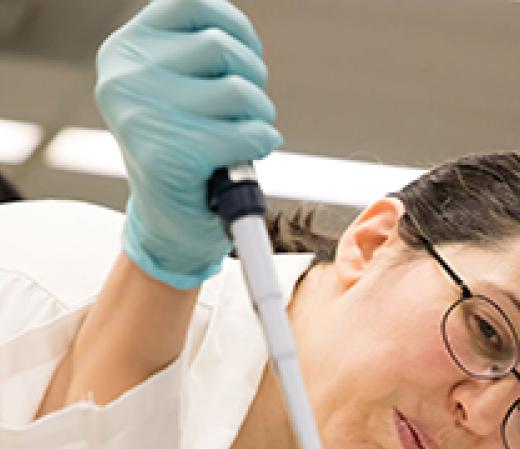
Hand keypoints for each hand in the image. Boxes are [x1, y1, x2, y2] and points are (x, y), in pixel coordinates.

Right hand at [95, 0, 282, 288]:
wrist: (172, 223)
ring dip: (259, 114)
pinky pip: (247, 134)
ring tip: (244, 133)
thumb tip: (236, 31)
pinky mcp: (171, 156)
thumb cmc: (185, 149)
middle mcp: (126, 76)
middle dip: (252, 78)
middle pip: (222, 46)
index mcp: (126, 50)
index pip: (194, 4)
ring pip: (238, 90)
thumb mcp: (180, 86)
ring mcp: (145, 115)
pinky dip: (261, 143)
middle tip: (246, 109)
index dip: (235, 28)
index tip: (243, 58)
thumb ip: (197, 50)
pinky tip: (247, 154)